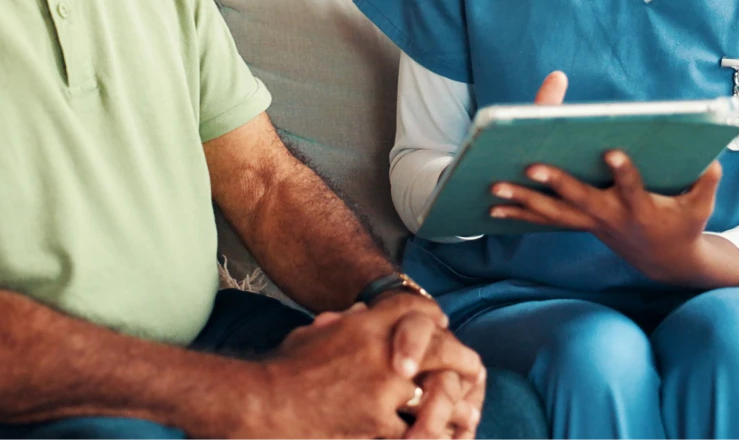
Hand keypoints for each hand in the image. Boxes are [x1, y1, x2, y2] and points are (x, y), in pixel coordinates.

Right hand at [253, 297, 482, 439]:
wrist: (265, 402)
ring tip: (468, 412)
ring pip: (437, 393)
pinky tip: (440, 437)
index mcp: (364, 325)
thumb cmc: (285, 368)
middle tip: (473, 370)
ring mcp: (382, 389)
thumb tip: (360, 312)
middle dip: (460, 359)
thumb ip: (344, 323)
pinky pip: (415, 431)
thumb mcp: (317, 333)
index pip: (413, 311)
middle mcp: (380, 351)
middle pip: (440, 346)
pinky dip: (429, 435)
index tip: (445, 328)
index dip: (434, 319)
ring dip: (454, 403)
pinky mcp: (377, 424)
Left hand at [486, 71, 726, 285]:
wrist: (665, 261)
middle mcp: (610, 216)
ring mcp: (591, 222)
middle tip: (533, 165)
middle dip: (557, 182)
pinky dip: (520, 215)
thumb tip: (711, 160)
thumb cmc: (684, 225)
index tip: (611, 152)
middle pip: (580, 198)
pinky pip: (545, 220)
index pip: (631, 186)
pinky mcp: (579, 223)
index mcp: (640, 207)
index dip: (623, 171)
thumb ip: (705, 182)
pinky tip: (492, 210)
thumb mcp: (701, 206)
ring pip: (553, 212)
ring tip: (495, 188)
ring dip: (524, 201)